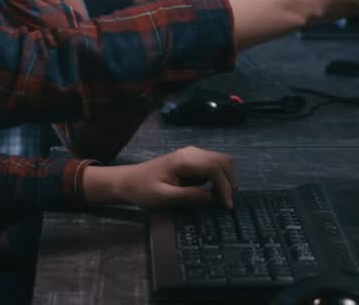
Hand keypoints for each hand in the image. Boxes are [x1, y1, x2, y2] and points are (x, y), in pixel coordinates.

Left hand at [84, 146, 237, 208]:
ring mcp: (191, 153)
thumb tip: (213, 198)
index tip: (227, 205)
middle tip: (227, 202)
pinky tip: (213, 191)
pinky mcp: (191, 158)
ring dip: (226, 178)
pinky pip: (212, 163)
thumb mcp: (165, 198)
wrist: (128, 181)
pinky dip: (219, 176)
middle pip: (223, 160)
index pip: (215, 168)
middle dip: (230, 181)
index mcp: (184, 160)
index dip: (225, 187)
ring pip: (220, 160)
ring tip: (222, 198)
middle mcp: (191, 152)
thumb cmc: (143, 190)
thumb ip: (190, 196)